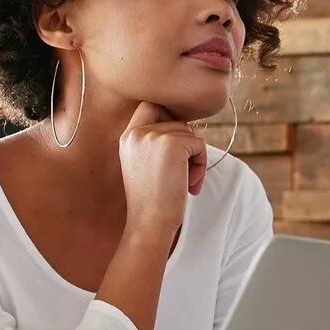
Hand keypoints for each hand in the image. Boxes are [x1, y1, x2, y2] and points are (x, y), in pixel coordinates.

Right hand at [118, 101, 207, 239]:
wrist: (150, 223)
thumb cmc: (152, 201)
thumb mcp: (144, 165)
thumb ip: (156, 142)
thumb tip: (186, 126)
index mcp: (128, 136)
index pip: (151, 106)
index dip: (169, 121)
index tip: (175, 150)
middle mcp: (137, 132)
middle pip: (177, 122)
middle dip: (186, 146)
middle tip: (184, 174)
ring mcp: (154, 136)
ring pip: (190, 133)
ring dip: (195, 158)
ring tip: (185, 183)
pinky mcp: (173, 144)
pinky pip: (199, 144)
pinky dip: (201, 164)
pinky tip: (190, 185)